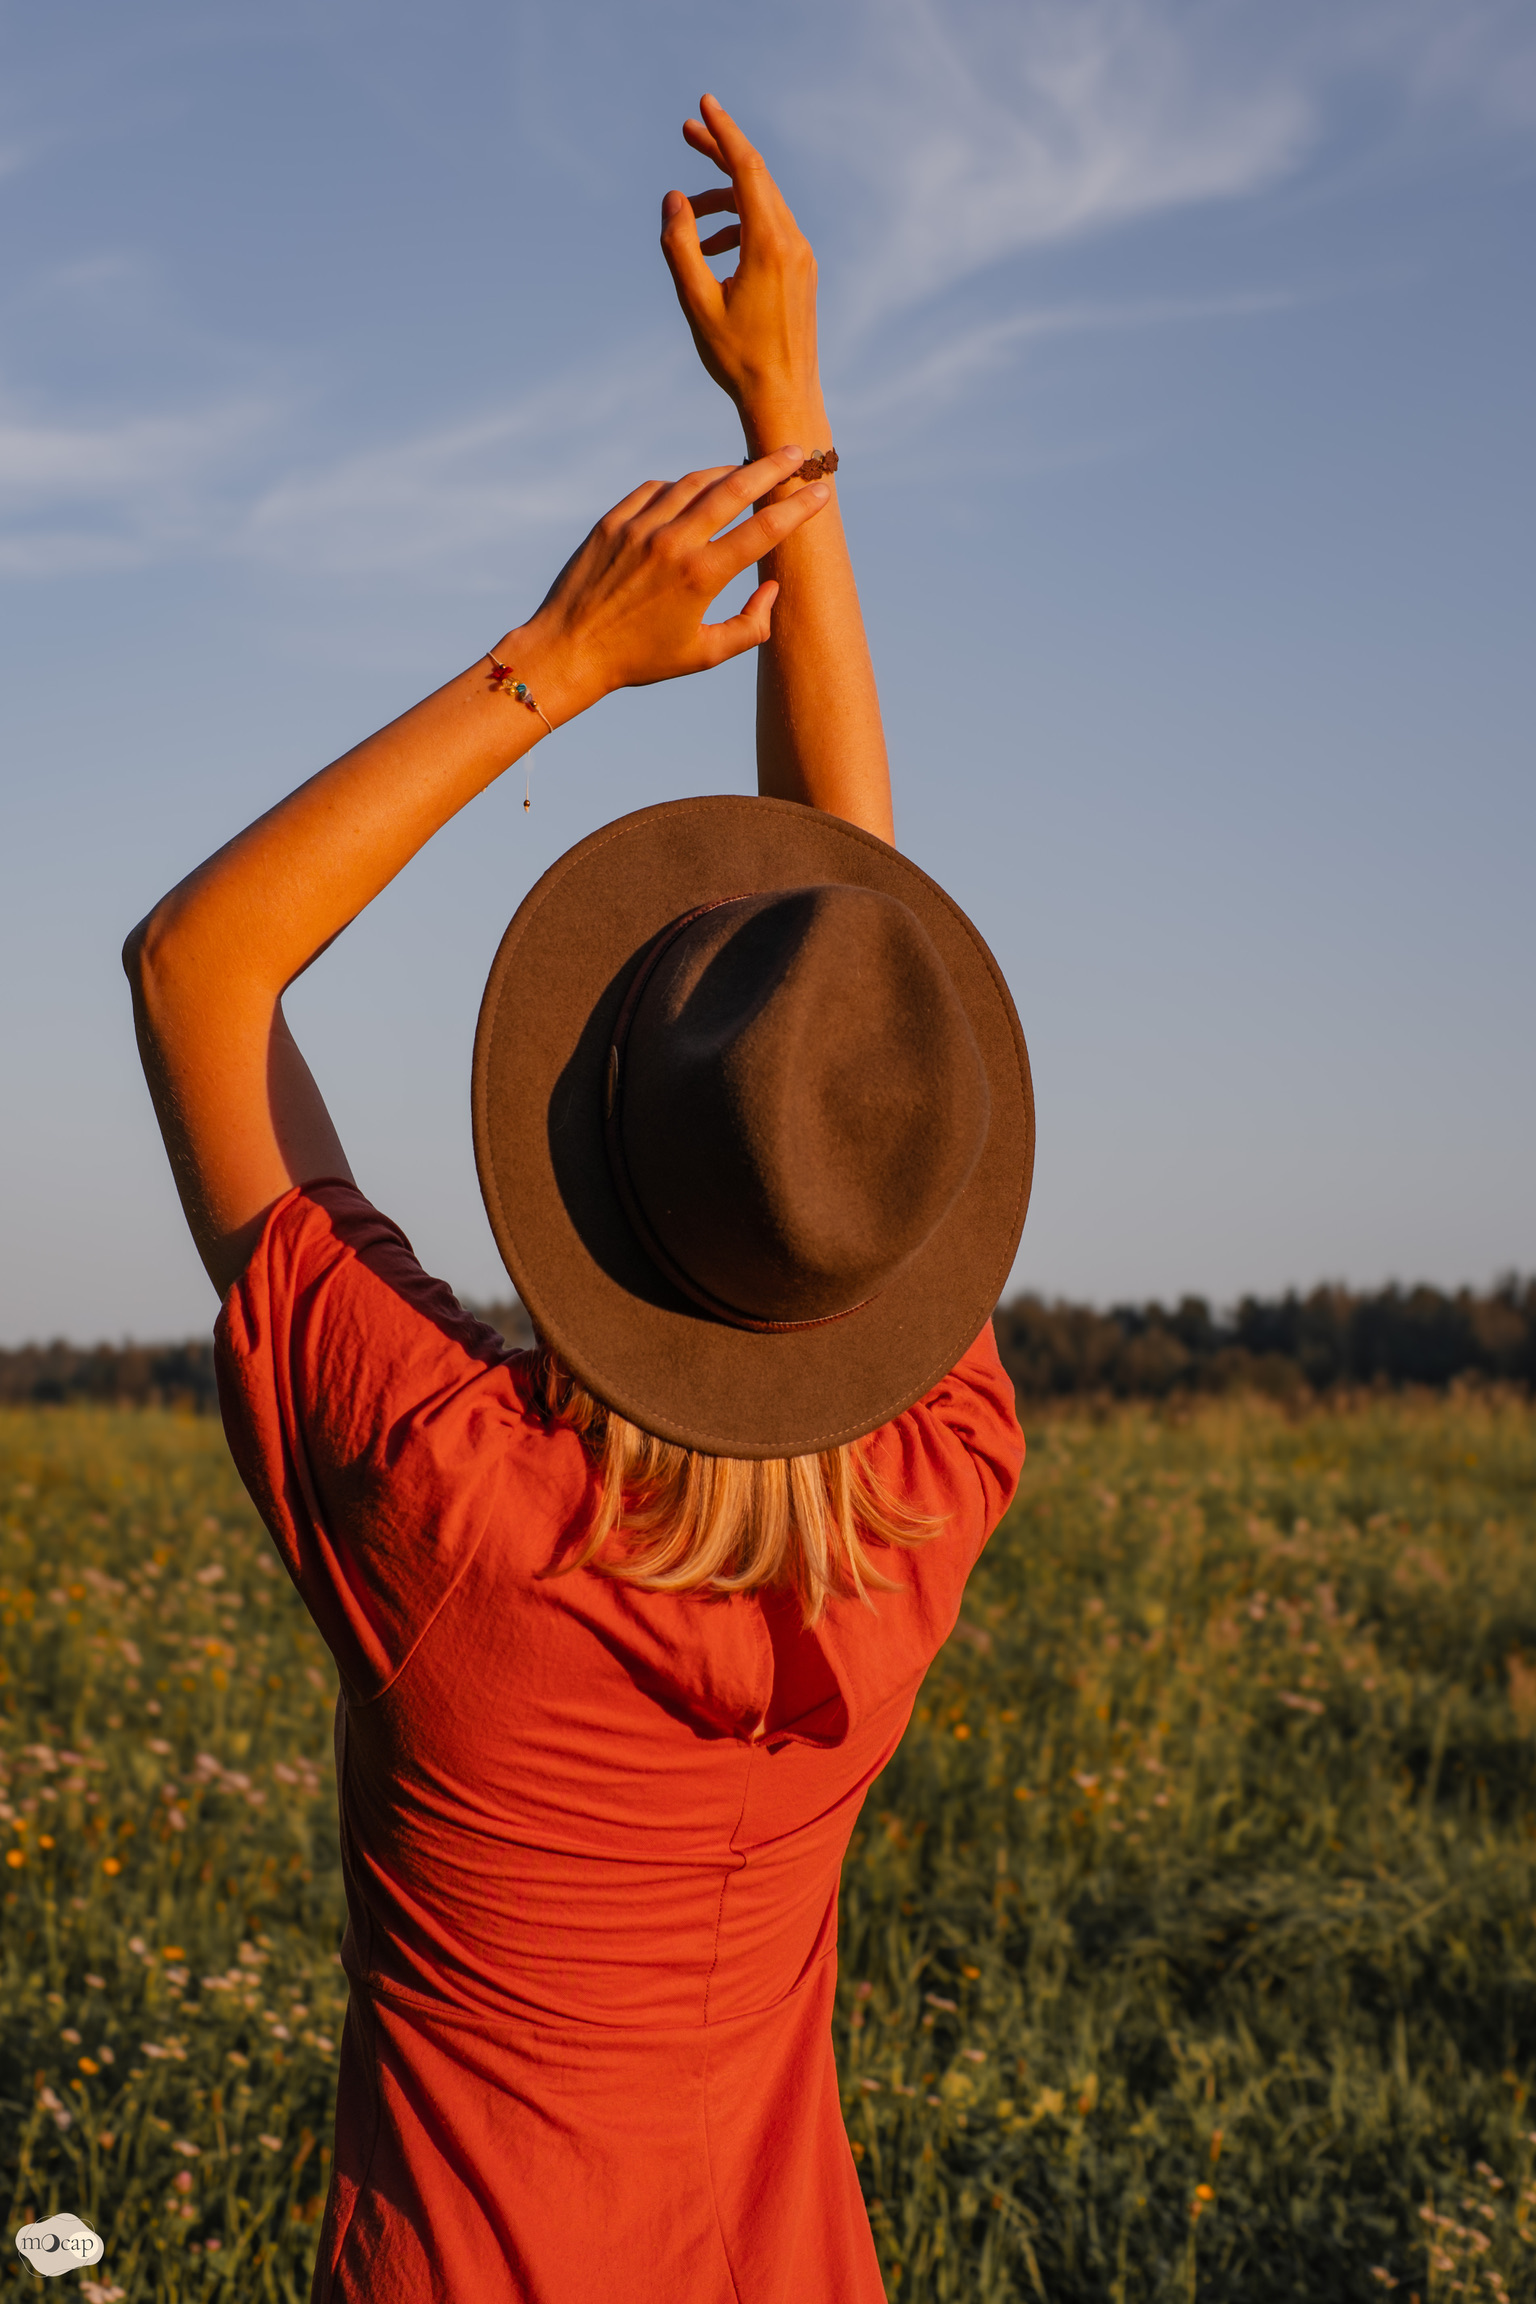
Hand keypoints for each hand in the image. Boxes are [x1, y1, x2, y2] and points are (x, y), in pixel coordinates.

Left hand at [509, 447, 828, 718]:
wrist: (569, 651)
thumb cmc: (641, 660)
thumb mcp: (703, 655)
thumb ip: (750, 627)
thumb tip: (772, 588)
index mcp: (701, 577)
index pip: (764, 530)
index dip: (799, 508)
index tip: (821, 492)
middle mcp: (673, 543)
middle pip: (734, 488)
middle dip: (771, 467)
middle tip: (794, 452)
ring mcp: (640, 526)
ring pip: (694, 482)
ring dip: (725, 472)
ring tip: (745, 471)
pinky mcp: (613, 520)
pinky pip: (656, 490)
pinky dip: (680, 488)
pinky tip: (691, 494)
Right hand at [660, 94, 820, 438]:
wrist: (784, 398)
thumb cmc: (737, 359)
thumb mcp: (696, 303)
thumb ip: (680, 246)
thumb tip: (674, 199)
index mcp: (768, 245)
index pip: (747, 168)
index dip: (723, 132)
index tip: (703, 105)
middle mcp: (792, 243)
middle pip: (756, 177)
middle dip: (720, 152)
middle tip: (687, 131)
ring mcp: (801, 257)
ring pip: (762, 205)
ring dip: (724, 200)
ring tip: (687, 218)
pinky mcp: (802, 272)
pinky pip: (770, 230)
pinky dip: (739, 226)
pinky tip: (711, 252)